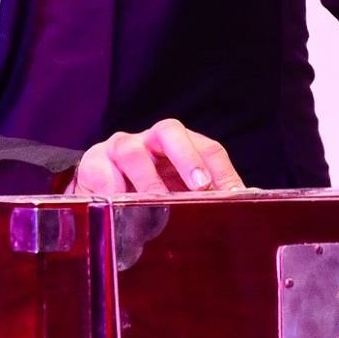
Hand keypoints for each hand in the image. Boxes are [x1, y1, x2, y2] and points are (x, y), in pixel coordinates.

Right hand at [70, 119, 244, 196]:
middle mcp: (149, 140)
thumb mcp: (178, 195)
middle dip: (187, 157)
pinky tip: (121, 206)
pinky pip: (101, 171)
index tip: (233, 196)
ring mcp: (118, 149)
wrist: (98, 196)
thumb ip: (206, 198)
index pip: (207, 148)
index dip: (222, 171)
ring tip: (157, 203)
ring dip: (148, 180)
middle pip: (170, 131)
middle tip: (200, 186)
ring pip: (132, 150)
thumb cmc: (146, 195)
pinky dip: (113, 189)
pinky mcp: (92, 164)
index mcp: (178, 146)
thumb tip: (247, 203)